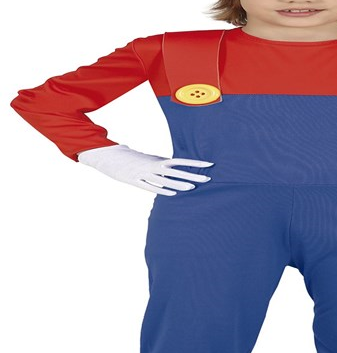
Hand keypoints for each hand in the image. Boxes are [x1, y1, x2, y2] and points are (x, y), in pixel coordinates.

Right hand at [77, 144, 213, 195]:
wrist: (111, 157)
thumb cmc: (135, 158)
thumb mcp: (151, 159)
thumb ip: (163, 163)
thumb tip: (176, 166)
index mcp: (158, 160)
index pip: (181, 161)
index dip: (195, 163)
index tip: (209, 164)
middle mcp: (154, 167)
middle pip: (177, 171)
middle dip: (192, 175)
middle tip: (208, 179)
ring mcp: (146, 175)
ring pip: (166, 180)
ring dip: (180, 184)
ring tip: (192, 187)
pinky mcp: (137, 182)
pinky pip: (152, 188)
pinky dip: (163, 190)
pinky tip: (174, 194)